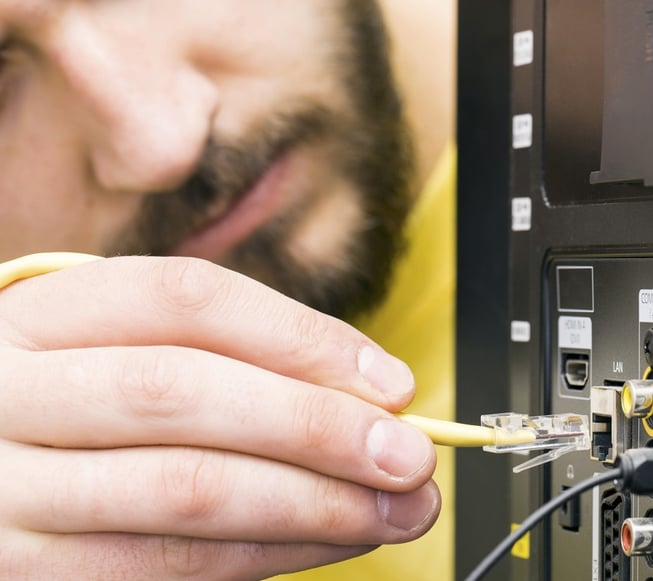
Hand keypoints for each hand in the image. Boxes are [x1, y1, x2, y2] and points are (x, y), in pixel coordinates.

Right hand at [0, 256, 438, 578]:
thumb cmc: (83, 405)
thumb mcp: (135, 352)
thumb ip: (242, 357)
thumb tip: (376, 392)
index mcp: (47, 314)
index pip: (186, 299)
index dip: (303, 338)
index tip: (391, 383)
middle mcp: (11, 393)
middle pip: (183, 391)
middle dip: (317, 427)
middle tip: (410, 456)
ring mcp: (7, 489)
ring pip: (184, 490)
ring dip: (314, 505)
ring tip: (395, 510)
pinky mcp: (26, 572)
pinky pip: (164, 568)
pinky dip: (268, 555)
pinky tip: (330, 541)